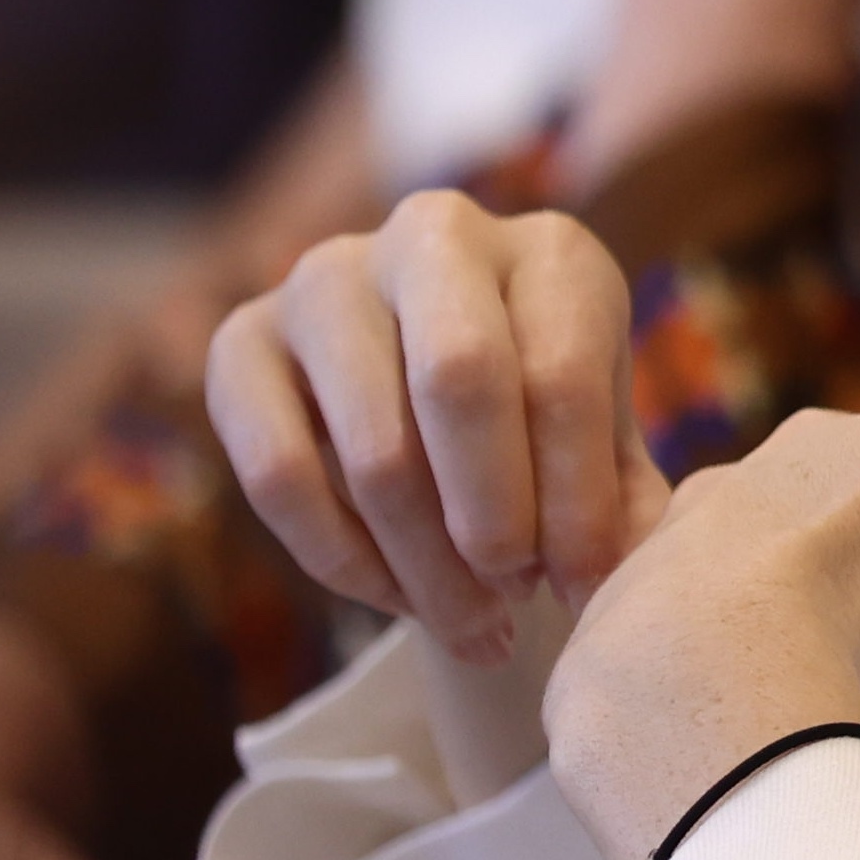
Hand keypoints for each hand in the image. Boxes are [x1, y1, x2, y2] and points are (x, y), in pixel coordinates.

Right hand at [207, 195, 662, 665]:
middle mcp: (434, 237)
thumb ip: (618, 496)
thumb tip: (618, 573)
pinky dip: (344, 561)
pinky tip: (399, 603)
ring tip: (474, 622)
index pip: (560, 373)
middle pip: (460, 380)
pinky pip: (278, 475)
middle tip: (519, 596)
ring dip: (426, 563)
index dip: (575, 499)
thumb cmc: (537, 402)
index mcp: (548, 248)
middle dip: (496, 515)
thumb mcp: (596, 430)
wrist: (422, 362)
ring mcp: (325, 280)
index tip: (587, 587)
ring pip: (371, 448)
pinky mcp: (242, 340)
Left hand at [544, 178, 859, 859]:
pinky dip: (747, 730)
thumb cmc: (841, 578)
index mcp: (811, 462)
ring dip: (837, 688)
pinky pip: (694, 710)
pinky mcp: (612, 707)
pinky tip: (771, 769)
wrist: (703, 715)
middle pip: (847, 569)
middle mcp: (721, 520)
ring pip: (768, 639)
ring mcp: (659, 612)